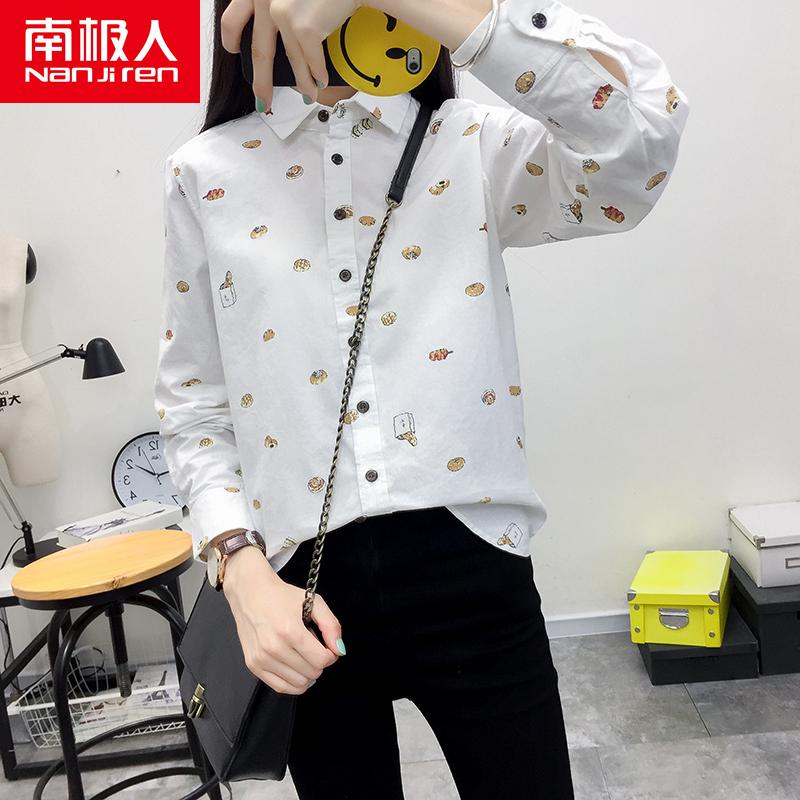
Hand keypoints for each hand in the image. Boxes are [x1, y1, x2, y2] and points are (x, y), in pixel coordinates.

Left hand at [220, 0, 362, 109]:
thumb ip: (279, 3)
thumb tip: (280, 30)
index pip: (231, 20)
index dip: (231, 41)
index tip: (234, 51)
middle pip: (259, 52)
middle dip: (262, 83)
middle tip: (263, 100)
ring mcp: (283, 13)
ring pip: (291, 60)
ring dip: (302, 83)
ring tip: (308, 94)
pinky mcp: (304, 26)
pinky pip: (310, 60)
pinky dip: (317, 74)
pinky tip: (321, 81)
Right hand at [222, 546, 342, 693]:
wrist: (250, 593)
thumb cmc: (281, 597)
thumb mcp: (313, 602)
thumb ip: (331, 625)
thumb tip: (338, 650)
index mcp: (290, 630)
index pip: (322, 660)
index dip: (330, 654)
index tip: (326, 646)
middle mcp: (273, 647)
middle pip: (312, 673)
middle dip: (318, 661)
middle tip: (310, 645)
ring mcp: (261, 658)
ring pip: (299, 684)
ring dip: (306, 672)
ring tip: (299, 652)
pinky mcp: (253, 665)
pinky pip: (281, 687)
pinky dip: (293, 683)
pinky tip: (295, 668)